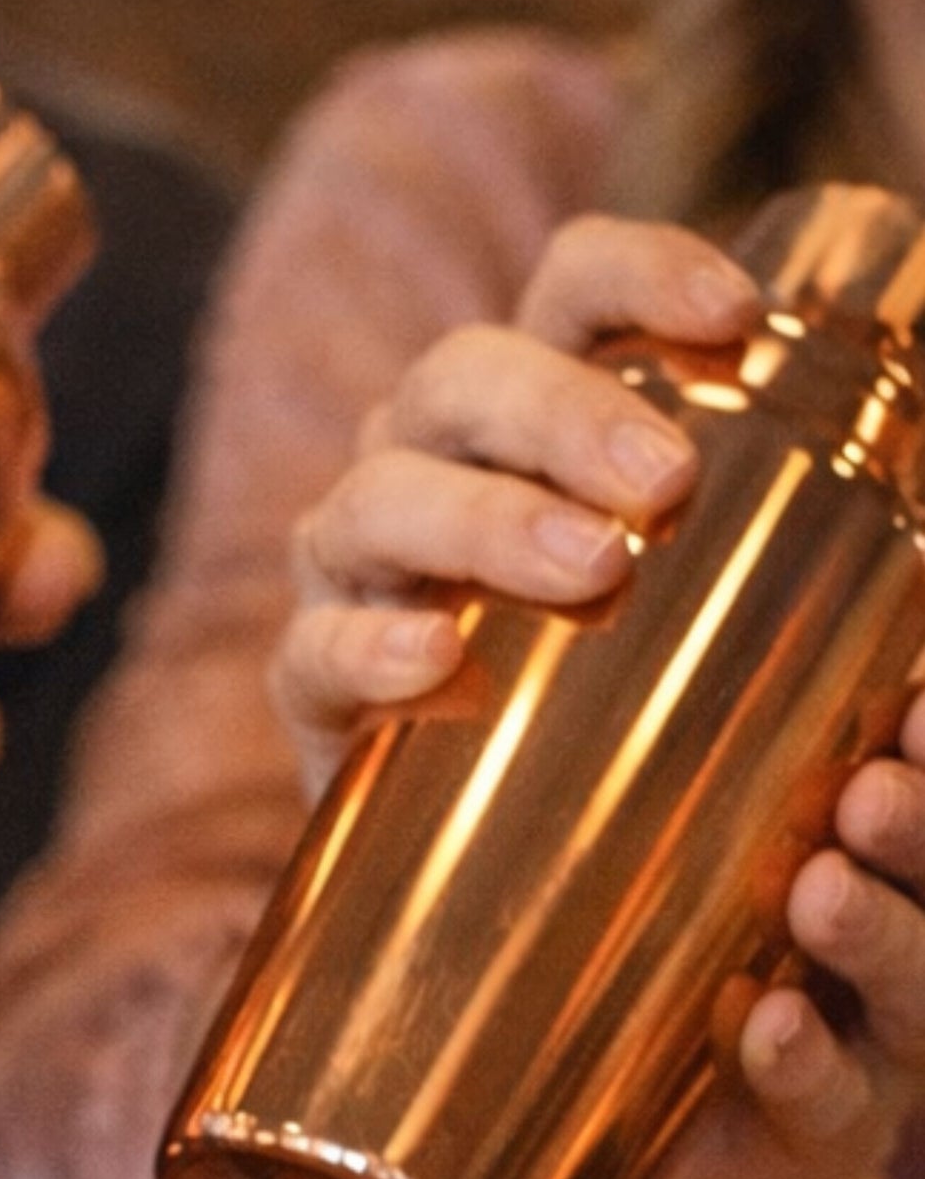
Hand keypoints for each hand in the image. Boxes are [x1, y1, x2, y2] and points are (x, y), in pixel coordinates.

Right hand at [280, 206, 924, 1178]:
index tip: (733, 318)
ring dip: (478, 518)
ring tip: (584, 571)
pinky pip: (316, 655)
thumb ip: (862, 556)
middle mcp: (433, 470)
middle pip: (462, 376)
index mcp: (541, 417)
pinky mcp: (319, 702)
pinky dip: (367, 650)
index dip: (639, 270)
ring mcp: (360, 579)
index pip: (570, 289)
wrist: (529, 909)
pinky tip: (437, 665)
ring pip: (374, 496)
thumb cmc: (665, 730)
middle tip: (668, 487)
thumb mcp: (769, 623)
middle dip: (562, 411)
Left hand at [612, 680, 924, 1178]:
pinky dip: (799, 1061)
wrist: (645, 1163)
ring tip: (817, 890)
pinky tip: (761, 1020)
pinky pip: (826, 1103)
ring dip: (875, 934)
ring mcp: (876, 1050)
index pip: (919, 782)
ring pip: (914, 991)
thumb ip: (649, 784)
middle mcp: (900, 951)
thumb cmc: (644, 976)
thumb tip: (551, 616)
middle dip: (922, 830)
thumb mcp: (653, 870)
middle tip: (868, 788)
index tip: (912, 694)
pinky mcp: (821, 1138)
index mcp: (871, 862)